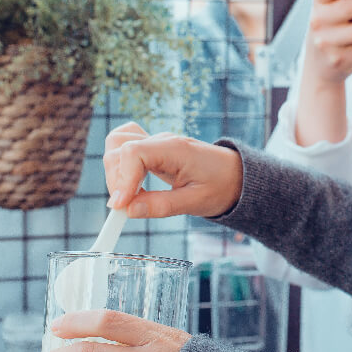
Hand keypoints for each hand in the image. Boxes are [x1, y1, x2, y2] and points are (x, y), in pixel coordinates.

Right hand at [104, 122, 242, 218]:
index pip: (134, 152)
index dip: (121, 179)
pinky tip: (129, 183)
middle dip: (116, 179)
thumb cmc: (222, 186)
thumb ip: (162, 206)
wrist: (237, 176)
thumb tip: (129, 211)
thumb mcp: (196, 202)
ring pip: (117, 144)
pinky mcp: (154, 149)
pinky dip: (119, 163)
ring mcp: (156, 142)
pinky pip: (126, 145)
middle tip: (126, 207)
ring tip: (127, 195)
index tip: (120, 205)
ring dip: (114, 170)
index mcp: (175, 149)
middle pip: (119, 148)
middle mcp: (162, 141)